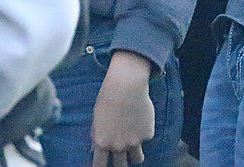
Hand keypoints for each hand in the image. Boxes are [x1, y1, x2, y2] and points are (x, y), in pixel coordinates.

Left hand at [91, 50, 154, 166]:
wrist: (127, 85)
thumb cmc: (108, 98)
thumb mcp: (96, 118)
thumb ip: (97, 135)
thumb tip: (95, 148)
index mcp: (102, 143)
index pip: (99, 166)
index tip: (104, 166)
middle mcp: (118, 146)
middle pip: (120, 166)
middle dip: (120, 164)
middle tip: (121, 159)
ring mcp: (134, 141)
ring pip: (137, 159)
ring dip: (135, 155)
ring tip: (134, 145)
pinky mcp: (147, 134)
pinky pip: (146, 138)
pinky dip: (144, 132)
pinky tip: (141, 118)